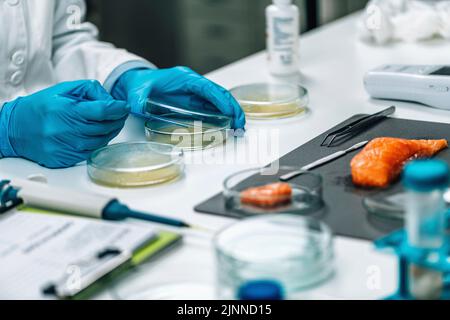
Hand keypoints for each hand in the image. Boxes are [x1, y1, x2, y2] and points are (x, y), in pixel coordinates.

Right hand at [1, 80, 129, 167]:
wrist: (16, 128)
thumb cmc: (42, 107)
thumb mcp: (65, 90)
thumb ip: (90, 90)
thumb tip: (111, 100)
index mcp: (66, 111)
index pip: (102, 111)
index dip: (118, 109)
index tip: (124, 107)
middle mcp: (66, 131)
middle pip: (104, 127)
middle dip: (117, 120)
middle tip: (120, 115)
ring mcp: (65, 147)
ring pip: (100, 141)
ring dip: (110, 132)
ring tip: (110, 124)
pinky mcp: (65, 158)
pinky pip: (90, 151)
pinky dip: (98, 143)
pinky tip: (97, 135)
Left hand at [111, 66, 245, 128]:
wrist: (137, 85)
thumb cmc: (140, 85)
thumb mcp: (137, 92)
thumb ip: (138, 99)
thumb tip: (139, 106)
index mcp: (184, 78)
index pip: (207, 88)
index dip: (220, 99)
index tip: (229, 111)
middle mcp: (193, 85)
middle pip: (218, 94)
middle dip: (232, 108)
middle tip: (240, 123)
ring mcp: (195, 93)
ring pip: (218, 102)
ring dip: (230, 114)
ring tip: (238, 127)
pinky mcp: (194, 102)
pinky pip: (211, 108)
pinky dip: (222, 117)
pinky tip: (228, 126)